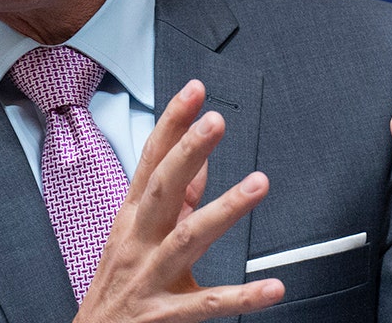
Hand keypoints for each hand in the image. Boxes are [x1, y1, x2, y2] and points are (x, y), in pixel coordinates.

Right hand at [77, 79, 284, 322]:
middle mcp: (139, 242)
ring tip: (257, 184)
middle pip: (162, 189)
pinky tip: (273, 287)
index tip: (194, 91)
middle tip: (215, 121)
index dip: (172, 124)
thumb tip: (200, 165)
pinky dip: (242, 297)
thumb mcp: (136, 236)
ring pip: (187, 238)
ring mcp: (150, 278)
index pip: (151, 161)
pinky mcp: (164, 315)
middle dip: (187, 152)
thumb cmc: (118, 286)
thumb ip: (174, 200)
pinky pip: (207, 305)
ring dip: (223, 209)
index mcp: (133, 219)